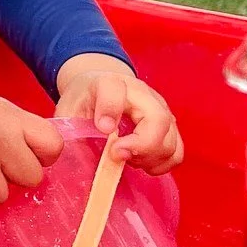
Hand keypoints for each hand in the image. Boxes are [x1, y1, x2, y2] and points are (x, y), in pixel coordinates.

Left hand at [55, 54, 182, 173]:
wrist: (103, 87)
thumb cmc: (85, 100)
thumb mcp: (69, 108)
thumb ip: (70, 127)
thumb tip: (71, 154)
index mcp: (110, 83)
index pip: (114, 89)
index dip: (110, 109)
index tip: (103, 130)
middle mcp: (142, 93)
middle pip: (158, 119)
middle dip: (141, 145)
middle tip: (117, 155)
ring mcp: (160, 109)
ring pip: (170, 139)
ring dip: (149, 157)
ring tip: (125, 158)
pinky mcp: (169, 127)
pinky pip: (176, 151)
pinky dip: (161, 163)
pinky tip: (139, 163)